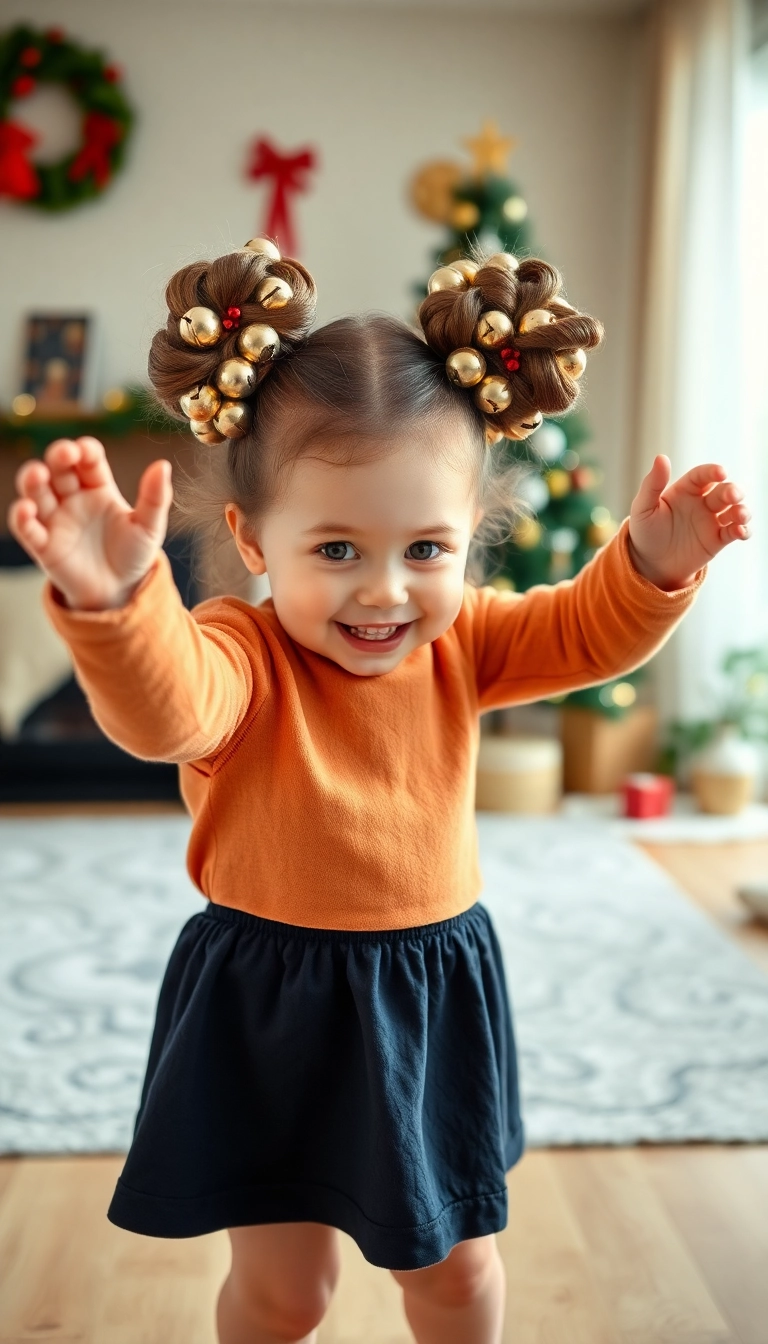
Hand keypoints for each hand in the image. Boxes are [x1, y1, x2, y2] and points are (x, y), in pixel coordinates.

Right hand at [6, 436, 172, 610]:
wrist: (120, 592)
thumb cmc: (133, 555)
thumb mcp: (149, 527)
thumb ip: (155, 498)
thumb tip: (162, 465)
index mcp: (99, 487)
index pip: (88, 460)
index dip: (85, 450)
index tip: (86, 450)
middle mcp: (73, 498)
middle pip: (59, 468)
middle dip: (58, 456)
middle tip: (64, 454)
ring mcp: (56, 519)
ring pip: (36, 491)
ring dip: (32, 480)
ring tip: (37, 475)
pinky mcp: (44, 545)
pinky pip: (27, 528)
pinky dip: (21, 518)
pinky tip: (26, 510)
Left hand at [628, 455, 750, 590]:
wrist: (649, 563)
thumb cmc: (645, 532)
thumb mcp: (643, 508)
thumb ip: (652, 484)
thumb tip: (661, 457)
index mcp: (686, 490)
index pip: (703, 475)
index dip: (713, 472)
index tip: (721, 472)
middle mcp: (702, 502)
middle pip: (723, 491)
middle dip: (732, 491)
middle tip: (734, 495)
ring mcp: (711, 521)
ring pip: (734, 510)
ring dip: (742, 510)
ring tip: (741, 515)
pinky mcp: (717, 540)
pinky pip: (734, 532)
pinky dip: (742, 530)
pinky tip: (740, 531)